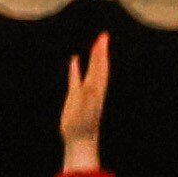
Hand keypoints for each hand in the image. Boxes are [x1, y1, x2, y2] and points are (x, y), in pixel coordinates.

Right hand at [59, 35, 111, 173]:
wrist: (81, 140)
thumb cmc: (81, 126)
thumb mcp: (83, 110)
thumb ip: (86, 97)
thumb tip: (90, 85)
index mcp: (96, 90)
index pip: (99, 67)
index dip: (100, 54)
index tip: (102, 40)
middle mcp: (93, 89)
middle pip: (99, 66)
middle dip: (100, 51)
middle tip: (103, 36)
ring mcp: (86, 92)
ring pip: (91, 71)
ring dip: (93, 57)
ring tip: (96, 45)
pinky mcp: (76, 97)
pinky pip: (76, 78)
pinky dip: (76, 68)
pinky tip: (74, 60)